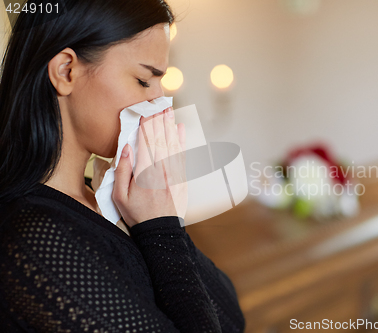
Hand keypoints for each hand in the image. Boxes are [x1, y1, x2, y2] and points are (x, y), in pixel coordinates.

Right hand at [112, 107, 187, 227]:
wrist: (160, 230)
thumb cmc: (137, 214)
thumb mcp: (119, 196)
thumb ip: (122, 170)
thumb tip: (126, 148)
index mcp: (144, 173)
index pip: (145, 143)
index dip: (146, 125)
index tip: (145, 111)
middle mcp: (161, 170)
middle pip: (160, 139)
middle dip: (159, 120)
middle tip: (159, 103)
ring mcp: (174, 173)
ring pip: (172, 144)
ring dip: (169, 125)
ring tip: (168, 110)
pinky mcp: (182, 178)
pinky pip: (182, 155)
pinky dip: (181, 141)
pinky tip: (180, 129)